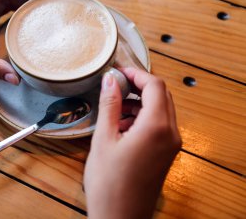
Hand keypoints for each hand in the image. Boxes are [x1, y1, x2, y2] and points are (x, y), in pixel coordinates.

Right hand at [84, 68, 181, 218]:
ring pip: (161, 110)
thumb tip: (110, 80)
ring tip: (115, 110)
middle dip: (138, 87)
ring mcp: (171, 145)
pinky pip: (159, 126)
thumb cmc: (109, 184)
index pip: (155, 86)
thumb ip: (109, 105)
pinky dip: (143, 118)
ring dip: (140, 103)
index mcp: (157, 127)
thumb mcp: (104, 139)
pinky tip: (122, 127)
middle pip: (161, 96)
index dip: (136, 74)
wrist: (119, 218)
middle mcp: (171, 134)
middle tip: (116, 86)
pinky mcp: (166, 154)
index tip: (119, 71)